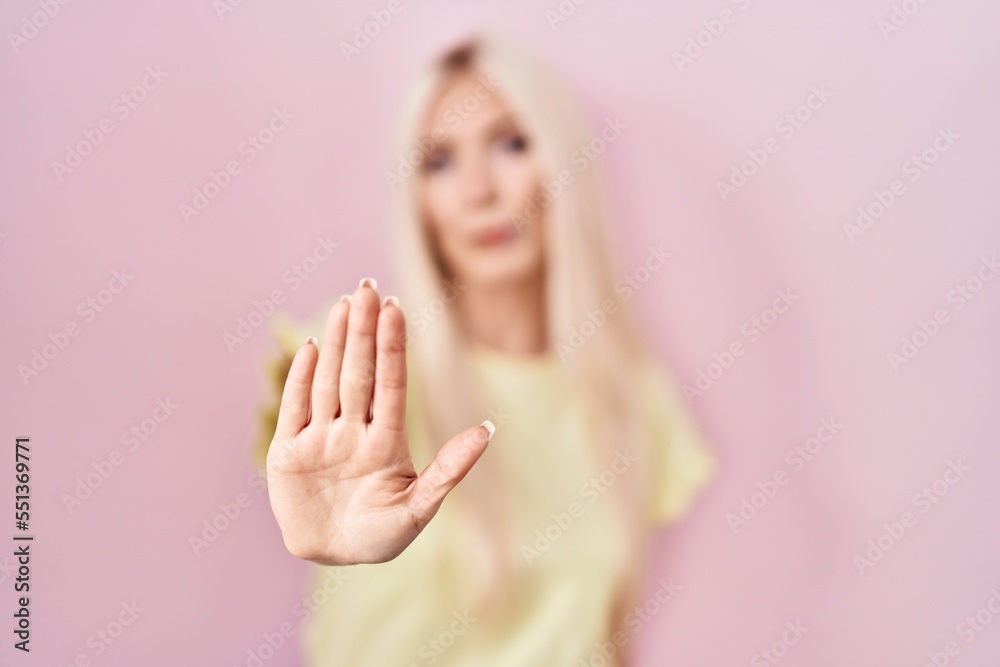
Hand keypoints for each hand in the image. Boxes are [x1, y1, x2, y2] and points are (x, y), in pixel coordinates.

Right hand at [265, 278, 492, 564]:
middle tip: (368, 288)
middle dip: (363, 331)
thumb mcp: (419, 508)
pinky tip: (310, 347)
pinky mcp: (288, 451)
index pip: (390, 384)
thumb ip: (449, 469)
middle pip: (359, 372)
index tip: (396, 309)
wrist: (334, 557)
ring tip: (344, 304)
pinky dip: (300, 378)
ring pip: (329, 381)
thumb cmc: (381, 536)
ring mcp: (321, 437)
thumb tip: (488, 429)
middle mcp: (354, 429)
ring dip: (335, 343)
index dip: (392, 347)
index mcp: (386, 440)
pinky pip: (296, 408)